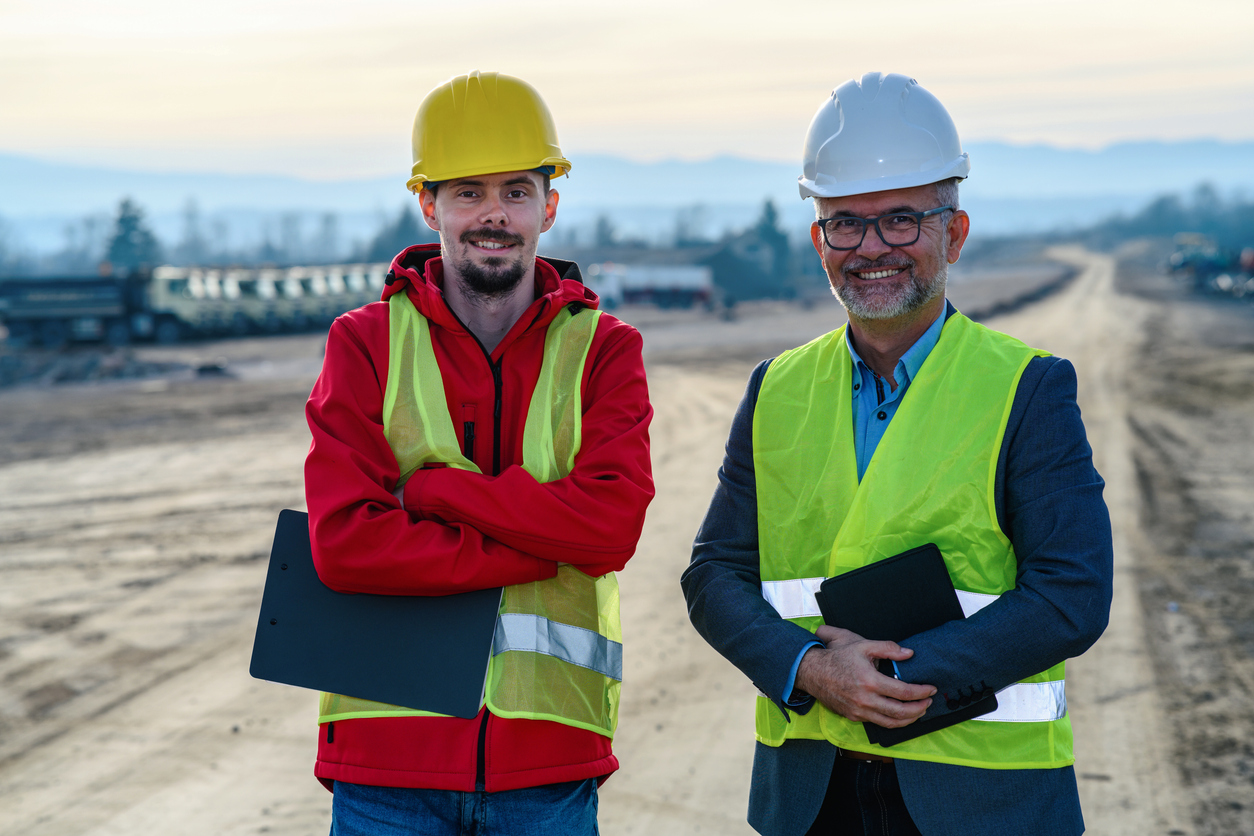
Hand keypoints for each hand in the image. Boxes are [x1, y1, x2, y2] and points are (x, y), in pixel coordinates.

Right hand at [793, 625, 935, 727]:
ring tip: (918, 712)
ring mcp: (858, 711)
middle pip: (901, 712)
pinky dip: (891, 720)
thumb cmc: (836, 656)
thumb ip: (888, 648)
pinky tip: (898, 714)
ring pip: (890, 722)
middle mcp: (865, 699)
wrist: (811, 671)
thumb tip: (908, 653)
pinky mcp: (853, 716)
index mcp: (870, 680)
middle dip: (920, 709)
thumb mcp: (862, 645)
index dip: (921, 692)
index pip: (904, 692)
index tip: (930, 689)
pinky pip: (877, 722)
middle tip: (929, 703)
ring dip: (908, 719)